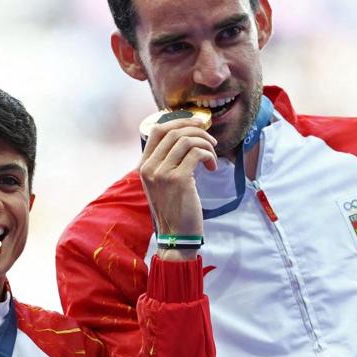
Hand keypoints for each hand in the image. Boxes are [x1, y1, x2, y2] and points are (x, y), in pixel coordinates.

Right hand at [139, 118, 216, 259]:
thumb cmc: (174, 209)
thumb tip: (185, 138)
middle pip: (174, 131)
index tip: (197, 123)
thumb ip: (166, 162)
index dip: (179, 121)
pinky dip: (208, 155)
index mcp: (144, 165)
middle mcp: (149, 167)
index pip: (157, 129)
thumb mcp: (162, 184)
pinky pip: (196, 153)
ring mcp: (162, 173)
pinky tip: (211, 166)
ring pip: (186, 140)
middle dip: (197, 131)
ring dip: (205, 144)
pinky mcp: (178, 179)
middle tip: (211, 141)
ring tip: (212, 157)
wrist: (176, 236)